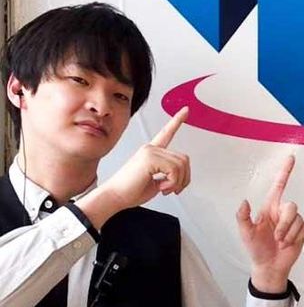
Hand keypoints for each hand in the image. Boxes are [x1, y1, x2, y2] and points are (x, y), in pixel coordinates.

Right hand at [81, 108, 190, 227]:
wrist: (115, 196)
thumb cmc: (132, 191)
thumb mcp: (156, 181)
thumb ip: (168, 174)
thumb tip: (181, 176)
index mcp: (151, 152)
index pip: (166, 133)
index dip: (177, 120)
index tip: (186, 110)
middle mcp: (151, 149)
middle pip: (184, 159)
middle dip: (183, 178)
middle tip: (172, 189)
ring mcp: (150, 152)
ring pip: (181, 165)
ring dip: (178, 182)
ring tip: (165, 188)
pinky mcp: (150, 158)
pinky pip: (174, 170)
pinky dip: (172, 182)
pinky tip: (161, 187)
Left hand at [237, 155, 303, 292]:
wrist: (269, 266)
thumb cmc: (256, 249)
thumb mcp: (245, 233)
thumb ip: (243, 217)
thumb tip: (244, 201)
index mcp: (269, 208)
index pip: (279, 185)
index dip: (285, 171)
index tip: (290, 158)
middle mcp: (282, 212)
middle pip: (291, 206)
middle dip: (285, 223)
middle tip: (277, 238)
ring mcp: (293, 221)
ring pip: (298, 219)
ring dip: (289, 234)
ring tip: (281, 243)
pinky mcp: (301, 231)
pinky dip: (296, 238)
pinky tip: (288, 244)